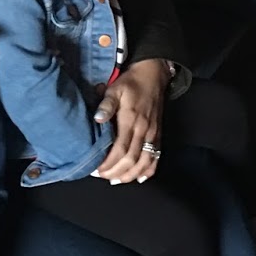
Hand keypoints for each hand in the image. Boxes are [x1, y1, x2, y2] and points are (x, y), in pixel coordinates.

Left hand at [93, 59, 170, 182]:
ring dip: (131, 175)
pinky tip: (139, 178)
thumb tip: (97, 118)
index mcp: (131, 120)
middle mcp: (144, 130)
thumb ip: (106, 104)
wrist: (153, 75)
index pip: (121, 150)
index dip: (109, 164)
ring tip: (116, 180)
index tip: (96, 169)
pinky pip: (156, 157)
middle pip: (132, 160)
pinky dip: (148, 170)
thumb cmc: (131, 83)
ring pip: (144, 162)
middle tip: (102, 176)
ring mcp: (153, 134)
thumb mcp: (115, 88)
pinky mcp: (158, 135)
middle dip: (116, 172)